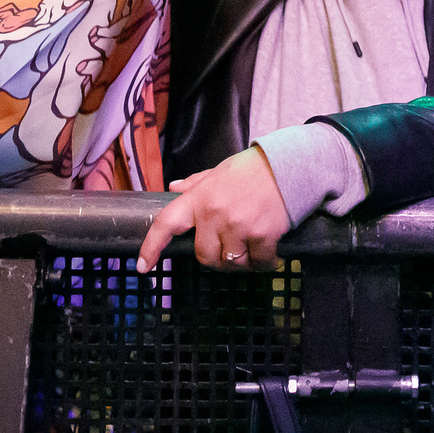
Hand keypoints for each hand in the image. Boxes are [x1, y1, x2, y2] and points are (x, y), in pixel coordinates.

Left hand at [135, 147, 291, 272]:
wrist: (290, 166)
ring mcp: (238, 225)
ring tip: (251, 248)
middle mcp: (214, 213)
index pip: (167, 223)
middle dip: (216, 257)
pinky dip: (263, 263)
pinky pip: (257, 263)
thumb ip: (195, 183)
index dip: (151, 247)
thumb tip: (173, 188)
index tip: (143, 266)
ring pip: (230, 263)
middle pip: (204, 256)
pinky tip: (268, 252)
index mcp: (199, 197)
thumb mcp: (219, 171)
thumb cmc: (252, 169)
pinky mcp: (262, 235)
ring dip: (241, 262)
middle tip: (230, 247)